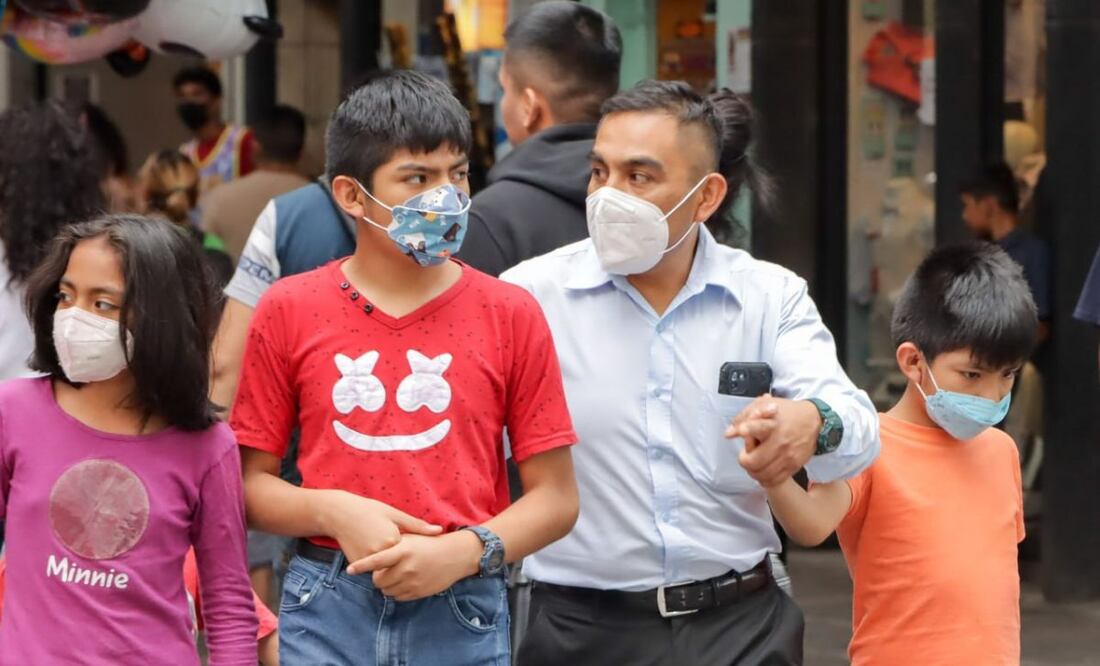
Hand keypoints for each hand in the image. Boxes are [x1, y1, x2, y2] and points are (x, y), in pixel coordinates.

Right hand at [323, 492, 442, 563]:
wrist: (339, 514)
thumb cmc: (370, 510)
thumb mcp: (394, 514)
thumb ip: (417, 526)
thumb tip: (440, 531)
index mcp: (394, 541)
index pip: (412, 553)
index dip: (414, 549)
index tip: (415, 544)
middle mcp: (381, 554)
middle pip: (400, 563)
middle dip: (402, 559)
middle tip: (397, 546)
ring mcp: (368, 561)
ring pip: (386, 568)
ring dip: (389, 563)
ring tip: (382, 545)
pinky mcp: (358, 565)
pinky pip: (373, 569)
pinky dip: (376, 563)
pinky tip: (371, 548)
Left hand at [345, 531, 482, 600]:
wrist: (456, 555)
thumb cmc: (431, 543)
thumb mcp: (412, 537)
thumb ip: (394, 544)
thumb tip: (374, 550)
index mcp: (403, 550)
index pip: (376, 560)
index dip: (361, 566)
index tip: (350, 570)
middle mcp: (407, 567)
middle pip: (379, 580)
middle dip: (377, 577)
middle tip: (384, 570)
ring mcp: (413, 581)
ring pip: (387, 591)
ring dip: (387, 585)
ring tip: (395, 574)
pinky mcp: (418, 592)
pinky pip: (398, 597)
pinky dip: (397, 591)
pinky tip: (404, 581)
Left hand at [726, 396, 820, 487]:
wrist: (813, 420)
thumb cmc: (785, 412)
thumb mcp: (763, 405)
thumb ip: (743, 417)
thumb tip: (729, 434)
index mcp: (772, 423)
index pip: (759, 426)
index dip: (747, 428)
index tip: (741, 430)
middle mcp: (780, 441)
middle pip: (754, 461)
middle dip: (744, 459)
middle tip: (745, 456)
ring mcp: (788, 455)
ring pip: (762, 474)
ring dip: (753, 471)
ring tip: (753, 463)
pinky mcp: (794, 465)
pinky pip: (775, 480)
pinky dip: (765, 479)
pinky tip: (763, 471)